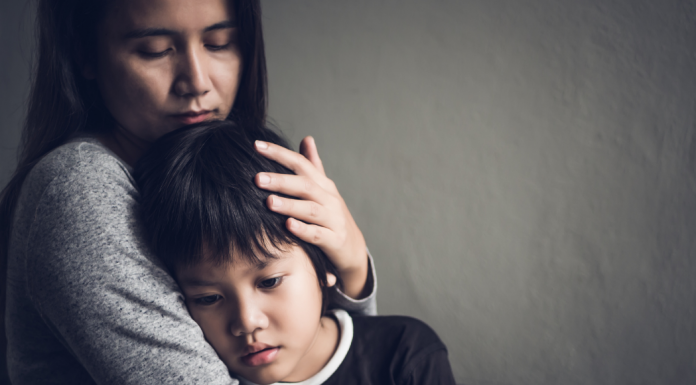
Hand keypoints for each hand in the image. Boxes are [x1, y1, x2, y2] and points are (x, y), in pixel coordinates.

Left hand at [254, 137, 368, 298]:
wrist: (353, 249)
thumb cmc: (331, 216)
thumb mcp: (324, 190)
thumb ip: (313, 166)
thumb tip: (307, 138)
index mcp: (323, 185)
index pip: (301, 164)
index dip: (280, 154)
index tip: (256, 146)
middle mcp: (330, 199)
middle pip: (305, 185)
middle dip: (281, 181)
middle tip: (257, 178)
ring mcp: (334, 220)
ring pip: (311, 210)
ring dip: (290, 205)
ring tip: (269, 202)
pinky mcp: (334, 241)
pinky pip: (318, 234)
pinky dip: (303, 230)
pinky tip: (288, 225)